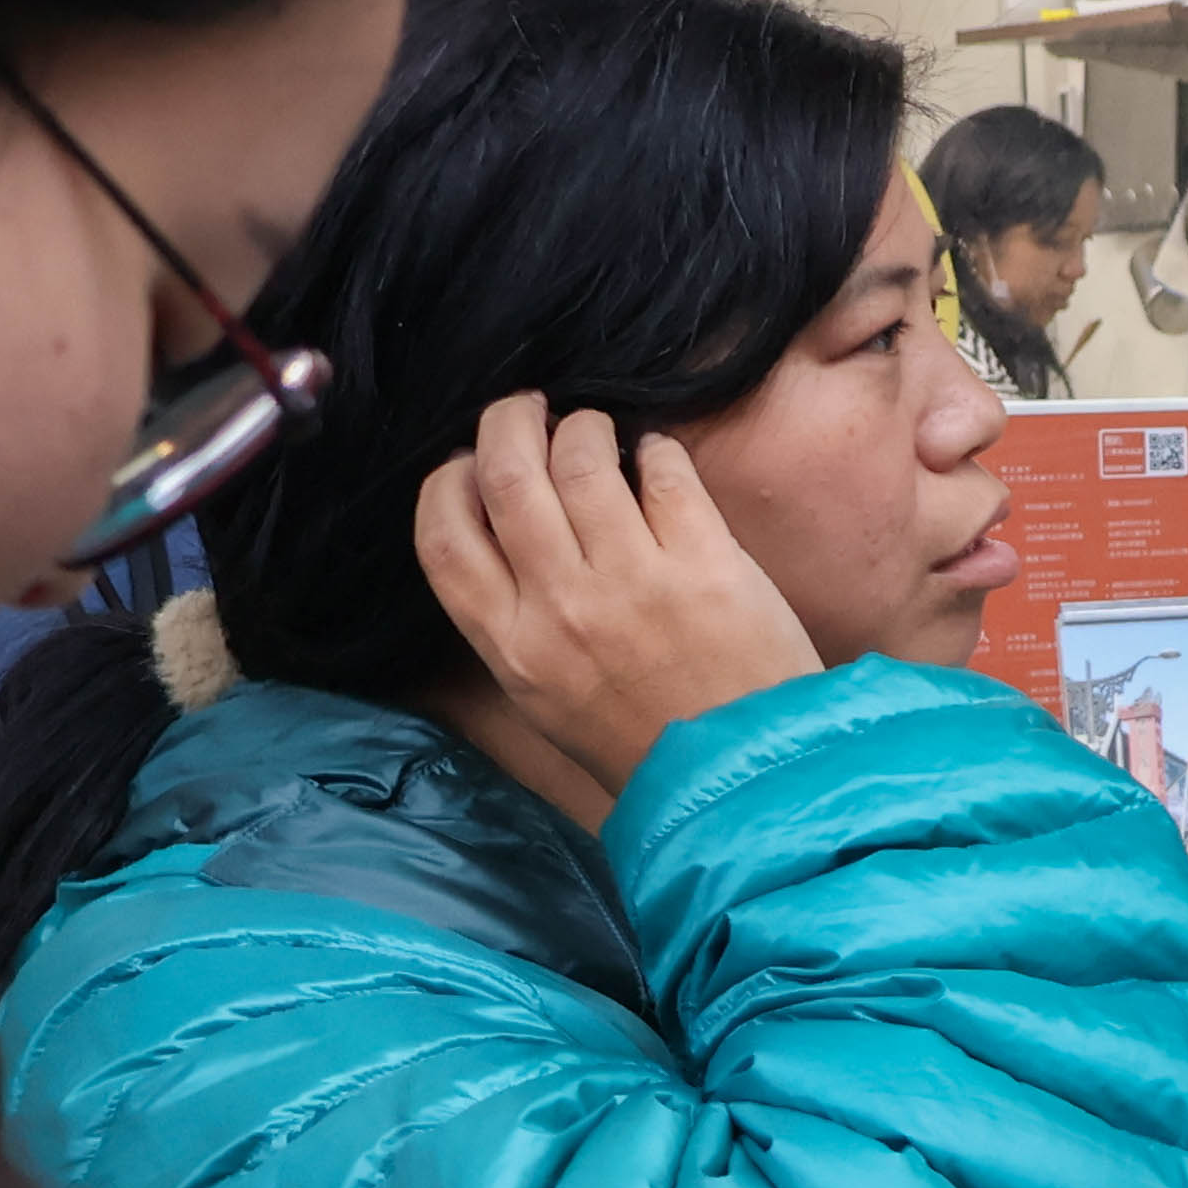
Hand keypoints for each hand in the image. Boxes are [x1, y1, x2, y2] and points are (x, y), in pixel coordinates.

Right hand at [414, 397, 816, 799]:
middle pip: (505, 474)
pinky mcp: (704, 561)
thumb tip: (494, 530)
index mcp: (510, 645)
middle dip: (509, 422)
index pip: (442, 535)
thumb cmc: (642, 740)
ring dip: (583, 426)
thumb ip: (512, 619)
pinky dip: (654, 449)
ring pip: (580, 458)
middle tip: (527, 409)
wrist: (745, 777)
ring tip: (594, 429)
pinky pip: (663, 470)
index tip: (467, 464)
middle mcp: (560, 605)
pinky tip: (656, 458)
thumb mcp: (545, 696)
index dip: (447, 481)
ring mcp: (632, 579)